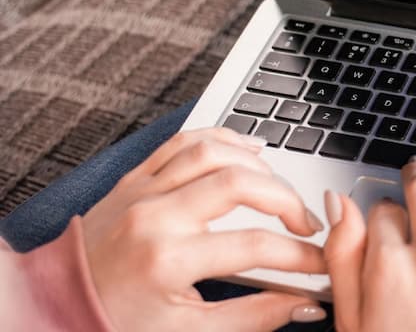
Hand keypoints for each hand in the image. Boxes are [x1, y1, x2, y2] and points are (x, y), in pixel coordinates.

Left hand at [81, 128, 327, 330]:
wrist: (58, 305)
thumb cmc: (120, 321)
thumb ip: (254, 317)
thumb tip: (305, 305)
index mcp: (169, 261)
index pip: (255, 246)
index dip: (300, 254)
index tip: (320, 262)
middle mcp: (156, 217)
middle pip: (241, 184)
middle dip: (288, 200)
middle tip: (307, 223)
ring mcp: (143, 191)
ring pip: (214, 152)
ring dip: (259, 165)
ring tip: (281, 190)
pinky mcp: (134, 178)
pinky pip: (183, 141)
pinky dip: (222, 138)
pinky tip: (248, 150)